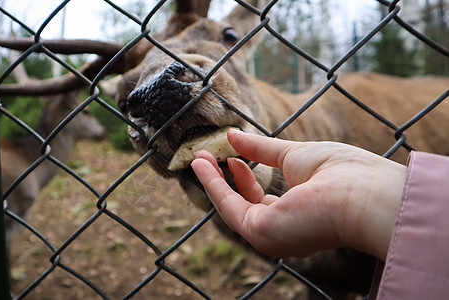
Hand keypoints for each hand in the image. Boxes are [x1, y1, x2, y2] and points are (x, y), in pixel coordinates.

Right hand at [191, 129, 406, 259]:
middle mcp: (282, 231)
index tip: (232, 155)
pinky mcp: (260, 232)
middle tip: (206, 155)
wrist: (361, 192)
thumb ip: (261, 149)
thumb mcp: (293, 155)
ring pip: (231, 207)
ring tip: (198, 156)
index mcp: (297, 216)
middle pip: (243, 206)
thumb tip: (233, 135)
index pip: (262, 201)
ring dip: (212, 181)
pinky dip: (213, 185)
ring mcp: (271, 235)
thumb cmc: (340, 172)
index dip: (244, 178)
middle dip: (223, 180)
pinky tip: (203, 164)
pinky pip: (228, 206)